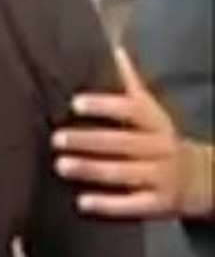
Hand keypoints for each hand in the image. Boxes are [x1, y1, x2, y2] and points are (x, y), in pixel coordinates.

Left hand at [55, 48, 192, 218]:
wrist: (206, 179)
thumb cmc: (163, 141)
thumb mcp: (153, 113)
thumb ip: (131, 86)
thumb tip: (115, 51)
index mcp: (156, 124)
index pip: (132, 110)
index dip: (105, 105)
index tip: (76, 102)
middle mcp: (160, 149)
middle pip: (122, 143)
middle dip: (88, 140)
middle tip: (56, 138)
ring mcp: (161, 178)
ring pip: (123, 173)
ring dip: (91, 169)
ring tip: (61, 165)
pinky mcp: (158, 204)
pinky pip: (132, 205)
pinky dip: (107, 204)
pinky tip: (81, 202)